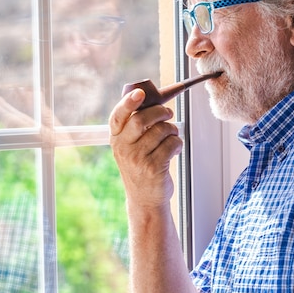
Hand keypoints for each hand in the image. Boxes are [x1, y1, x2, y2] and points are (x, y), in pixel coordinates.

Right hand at [109, 88, 182, 210]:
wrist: (144, 199)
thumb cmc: (140, 167)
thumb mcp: (130, 148)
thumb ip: (136, 127)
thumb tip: (154, 100)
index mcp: (116, 139)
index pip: (118, 116)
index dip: (128, 102)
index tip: (140, 93)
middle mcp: (123, 148)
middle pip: (142, 119)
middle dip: (160, 112)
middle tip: (168, 113)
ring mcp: (137, 159)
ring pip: (161, 130)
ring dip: (172, 129)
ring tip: (171, 136)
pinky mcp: (153, 167)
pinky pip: (172, 143)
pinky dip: (177, 143)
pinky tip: (174, 150)